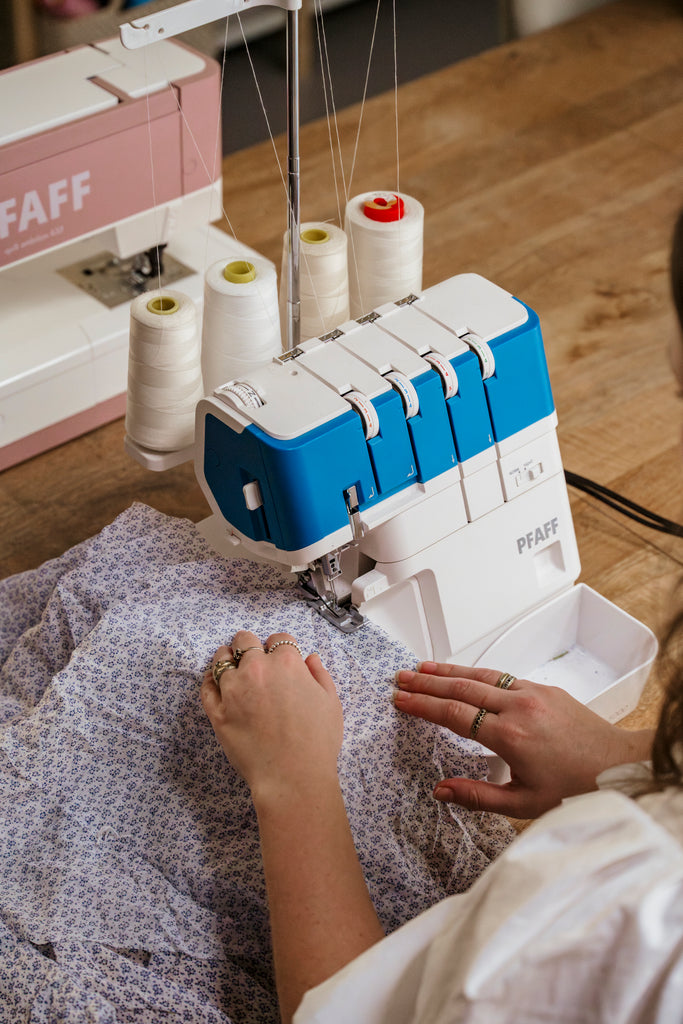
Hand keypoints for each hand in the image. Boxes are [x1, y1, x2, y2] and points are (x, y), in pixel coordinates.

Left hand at [200, 630, 342, 804]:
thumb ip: (320, 675)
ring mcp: (233, 689)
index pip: (279, 639)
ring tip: (232, 668)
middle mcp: (257, 669)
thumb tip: (309, 658)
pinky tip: (216, 683)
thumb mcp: (331, 703)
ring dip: (227, 658)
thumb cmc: (317, 742)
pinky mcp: (216, 711)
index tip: (280, 658)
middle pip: (245, 640)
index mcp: (287, 663)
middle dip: (250, 646)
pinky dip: (210, 680)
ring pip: (221, 657)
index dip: (280, 647)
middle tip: (253, 659)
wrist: (293, 777)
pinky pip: (207, 686)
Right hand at [393, 662, 653, 818]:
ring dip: (448, 671)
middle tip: (401, 678)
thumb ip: (478, 796)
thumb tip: (440, 791)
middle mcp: (518, 707)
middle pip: (461, 688)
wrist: (620, 766)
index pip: (454, 714)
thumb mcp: (524, 804)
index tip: (401, 701)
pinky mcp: (544, 689)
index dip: (423, 706)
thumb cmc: (576, 788)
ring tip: (422, 668)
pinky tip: (463, 675)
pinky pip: (501, 677)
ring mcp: (532, 693)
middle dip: (427, 682)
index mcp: (509, 736)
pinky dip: (476, 674)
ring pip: (480, 676)